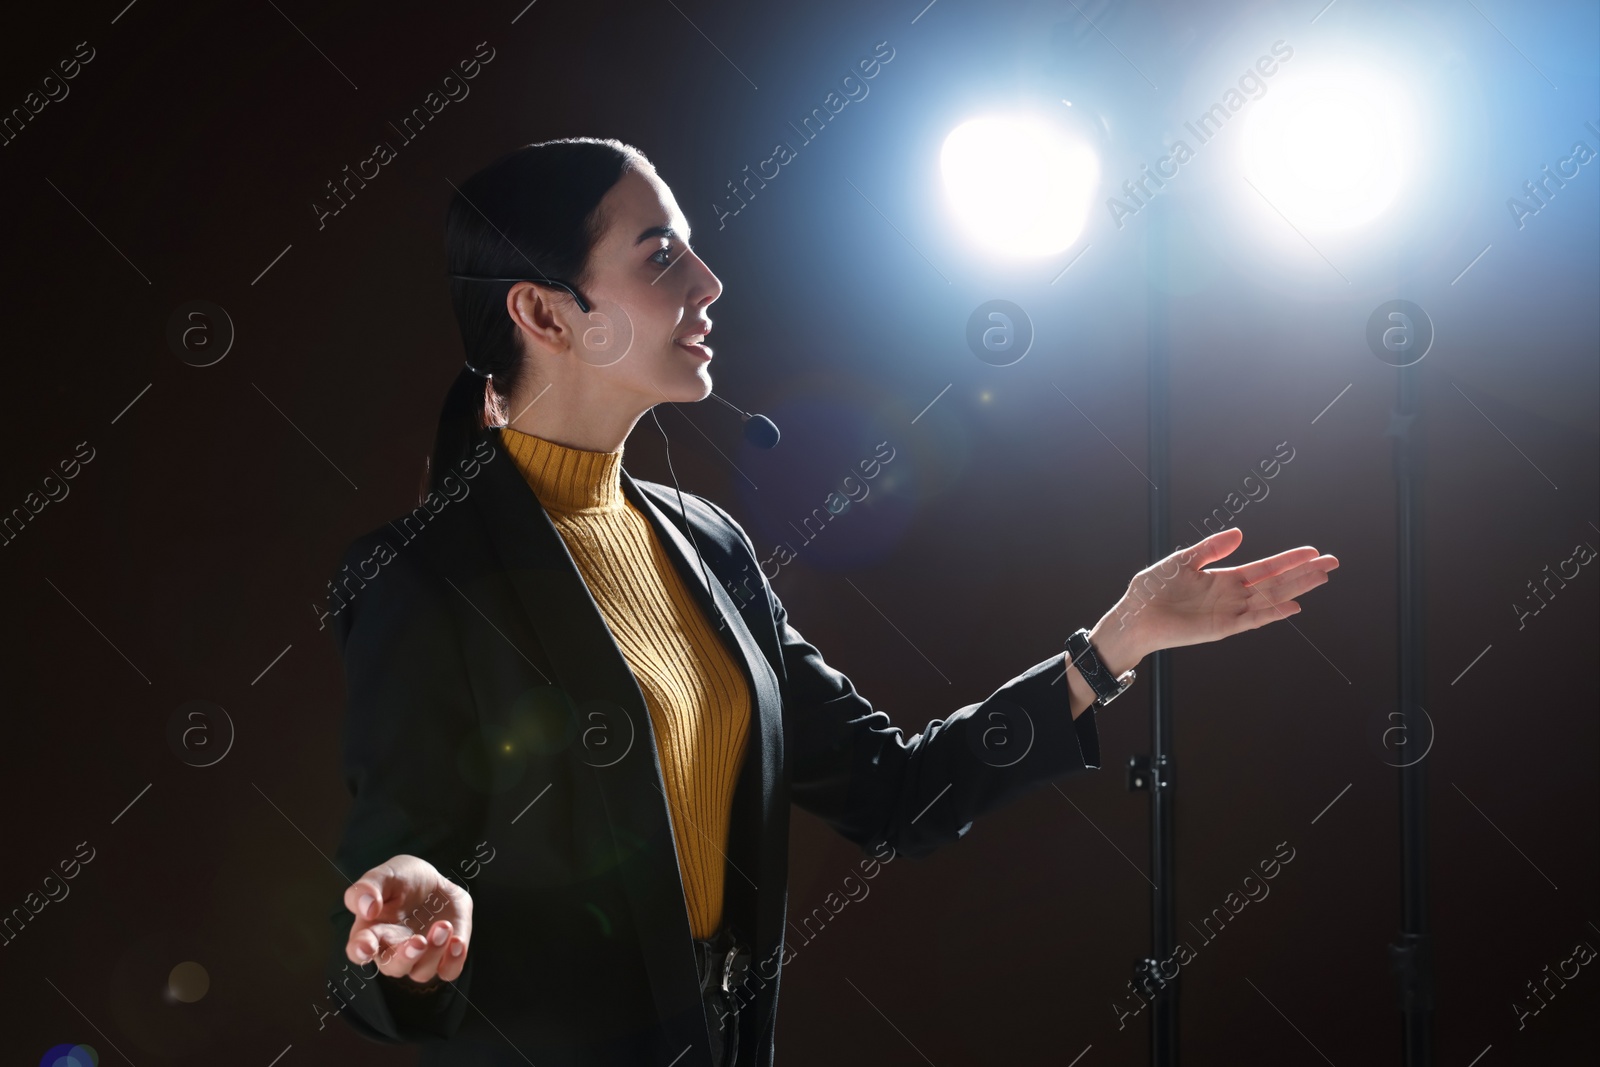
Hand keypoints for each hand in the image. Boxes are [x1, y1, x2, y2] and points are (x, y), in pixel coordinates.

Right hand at [344, 854, 472, 985]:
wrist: (433, 880)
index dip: (360, 951)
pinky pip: (449, 971)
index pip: (358, 950)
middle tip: (418, 940)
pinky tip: (457, 942)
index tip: (367, 946)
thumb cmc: (401, 879)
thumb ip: (368, 888)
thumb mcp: (385, 874)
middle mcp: (393, 950)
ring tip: (443, 926)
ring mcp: (419, 957)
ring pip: (422, 971)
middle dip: (405, 957)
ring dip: (433, 953)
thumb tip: (367, 908)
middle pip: (393, 968)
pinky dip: (454, 961)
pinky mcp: (444, 955)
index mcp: (371, 932)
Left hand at [1104, 527, 1338, 656]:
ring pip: (1270, 599)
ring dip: (1296, 588)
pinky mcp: (1220, 628)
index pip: (1265, 568)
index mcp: (1224, 579)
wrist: (1133, 616)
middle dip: (1303, 573)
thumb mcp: (1183, 561)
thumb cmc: (1153, 590)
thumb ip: (1211, 548)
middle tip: (1332, 562)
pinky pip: (1252, 620)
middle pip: (1275, 583)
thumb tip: (1240, 533)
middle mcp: (1232, 596)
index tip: (1313, 551)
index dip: (1289, 560)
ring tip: (1322, 577)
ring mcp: (1229, 613)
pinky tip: (1294, 606)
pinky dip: (1273, 614)